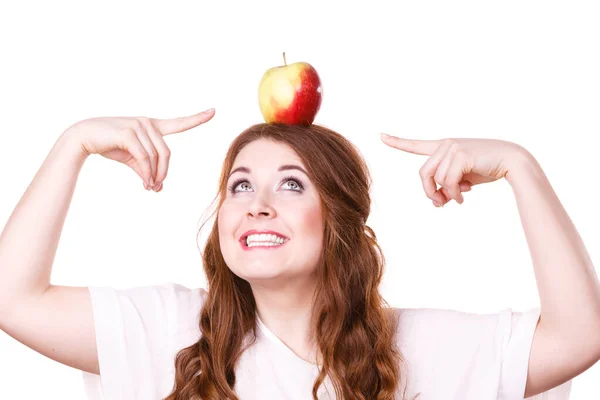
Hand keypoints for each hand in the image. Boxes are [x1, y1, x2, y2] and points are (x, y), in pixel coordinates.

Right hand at [64, 109, 214, 190]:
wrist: (83, 137)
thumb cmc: (110, 146)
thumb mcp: (132, 159)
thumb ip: (146, 169)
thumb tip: (157, 187)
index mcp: (152, 126)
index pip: (178, 123)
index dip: (197, 118)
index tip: (214, 112)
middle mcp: (148, 123)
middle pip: (166, 153)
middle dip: (163, 173)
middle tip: (156, 188)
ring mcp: (139, 125)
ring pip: (156, 157)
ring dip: (153, 176)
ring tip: (148, 187)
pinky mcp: (129, 132)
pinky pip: (144, 157)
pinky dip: (146, 173)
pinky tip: (144, 183)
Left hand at [380, 134, 527, 206]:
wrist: (512, 161)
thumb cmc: (487, 169)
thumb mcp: (462, 179)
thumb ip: (446, 186)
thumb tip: (437, 201)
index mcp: (443, 147)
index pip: (417, 145)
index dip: (398, 142)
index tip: (381, 136)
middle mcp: (446, 144)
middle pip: (424, 174)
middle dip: (430, 192)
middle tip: (440, 204)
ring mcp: (453, 147)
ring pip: (436, 180)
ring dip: (446, 195)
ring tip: (459, 198)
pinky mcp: (461, 154)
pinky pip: (448, 182)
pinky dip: (454, 194)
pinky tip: (465, 197)